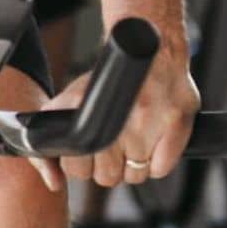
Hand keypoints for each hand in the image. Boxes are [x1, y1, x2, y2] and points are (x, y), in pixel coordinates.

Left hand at [49, 32, 198, 186]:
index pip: (77, 168)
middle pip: (108, 177)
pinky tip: (151, 144)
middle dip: (107, 168)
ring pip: (135, 176)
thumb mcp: (73, 97)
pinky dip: (156, 164)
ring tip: (132, 143)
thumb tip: (50, 175)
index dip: (82, 166)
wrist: (150, 50)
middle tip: (112, 151)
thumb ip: (55, 128)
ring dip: (133, 166)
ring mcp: (147, 123)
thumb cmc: (111, 78)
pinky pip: (160, 170)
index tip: (88, 157)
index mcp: (83, 110)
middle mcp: (115, 118)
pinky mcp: (176, 125)